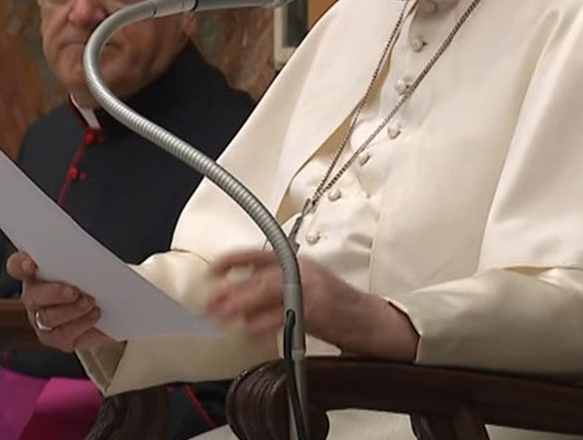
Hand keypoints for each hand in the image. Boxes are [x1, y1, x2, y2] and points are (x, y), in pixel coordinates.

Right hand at [7, 251, 113, 351]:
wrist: (110, 308)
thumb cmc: (92, 281)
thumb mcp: (87, 265)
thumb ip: (78, 260)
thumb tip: (87, 261)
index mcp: (36, 272)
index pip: (17, 266)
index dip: (20, 265)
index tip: (31, 264)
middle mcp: (34, 297)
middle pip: (32, 297)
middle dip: (54, 293)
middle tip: (74, 291)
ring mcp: (42, 320)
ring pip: (47, 318)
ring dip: (72, 310)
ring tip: (90, 302)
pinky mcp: (56, 338)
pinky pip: (63, 336)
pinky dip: (82, 325)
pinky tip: (94, 315)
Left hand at [205, 249, 418, 359]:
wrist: (372, 321)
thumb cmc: (339, 305)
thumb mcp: (307, 284)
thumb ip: (278, 284)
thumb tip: (241, 293)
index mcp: (298, 261)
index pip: (258, 254)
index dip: (232, 260)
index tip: (212, 269)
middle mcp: (303, 271)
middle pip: (258, 276)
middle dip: (230, 288)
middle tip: (210, 300)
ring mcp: (310, 290)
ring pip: (267, 293)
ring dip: (240, 306)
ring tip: (220, 316)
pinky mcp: (317, 311)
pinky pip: (282, 316)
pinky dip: (261, 323)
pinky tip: (246, 328)